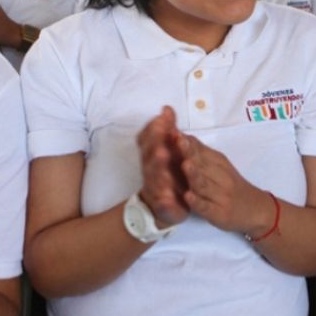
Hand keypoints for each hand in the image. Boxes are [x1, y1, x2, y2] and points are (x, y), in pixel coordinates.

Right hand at [135, 106, 189, 227]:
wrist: (157, 207)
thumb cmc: (164, 173)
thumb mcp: (167, 150)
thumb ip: (167, 131)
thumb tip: (167, 108)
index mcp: (151, 156)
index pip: (147, 139)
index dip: (153, 128)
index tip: (162, 118)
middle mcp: (150, 169)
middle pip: (149, 155)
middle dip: (154, 143)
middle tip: (161, 131)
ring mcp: (155, 188)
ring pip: (154, 177)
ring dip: (157, 167)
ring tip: (163, 156)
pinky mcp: (163, 206)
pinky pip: (162, 203)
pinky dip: (164, 201)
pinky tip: (168, 197)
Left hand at [177, 133, 273, 234]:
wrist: (255, 209)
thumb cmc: (230, 184)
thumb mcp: (219, 165)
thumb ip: (200, 152)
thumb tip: (179, 133)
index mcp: (218, 162)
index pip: (201, 150)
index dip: (187, 141)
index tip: (172, 130)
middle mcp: (220, 176)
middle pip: (202, 164)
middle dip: (189, 153)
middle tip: (177, 141)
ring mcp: (219, 195)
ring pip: (204, 184)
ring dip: (194, 174)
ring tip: (184, 165)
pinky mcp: (218, 213)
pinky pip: (206, 206)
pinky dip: (197, 202)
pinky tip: (188, 196)